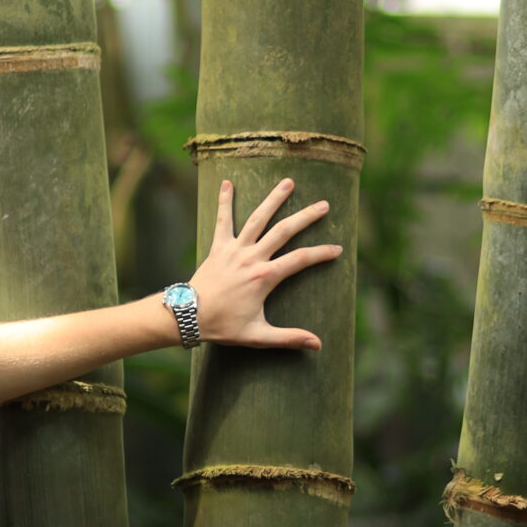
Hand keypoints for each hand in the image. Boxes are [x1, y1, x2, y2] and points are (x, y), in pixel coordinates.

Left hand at [189, 177, 342, 350]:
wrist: (188, 316)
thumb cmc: (223, 326)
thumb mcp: (257, 336)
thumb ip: (288, 338)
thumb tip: (317, 344)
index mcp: (264, 277)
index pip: (300, 260)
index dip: (321, 254)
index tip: (338, 249)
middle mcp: (252, 258)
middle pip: (284, 231)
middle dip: (306, 217)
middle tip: (324, 205)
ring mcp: (234, 249)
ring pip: (258, 219)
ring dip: (273, 199)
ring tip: (288, 182)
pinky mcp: (218, 247)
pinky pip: (223, 220)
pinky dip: (225, 202)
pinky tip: (228, 183)